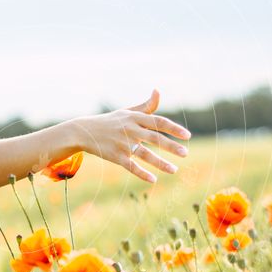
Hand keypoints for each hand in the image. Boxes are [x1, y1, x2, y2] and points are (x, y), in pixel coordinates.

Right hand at [74, 89, 190, 182]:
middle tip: (185, 153)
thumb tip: (158, 91)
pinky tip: (153, 180)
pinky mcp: (115, 156)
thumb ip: (146, 105)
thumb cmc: (110, 121)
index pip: (158, 122)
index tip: (187, 136)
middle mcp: (130, 130)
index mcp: (135, 118)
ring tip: (174, 170)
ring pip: (145, 154)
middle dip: (171, 146)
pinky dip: (142, 173)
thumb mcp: (127, 111)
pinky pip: (131, 166)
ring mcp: (123, 144)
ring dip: (160, 163)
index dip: (173, 128)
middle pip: (154, 138)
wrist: (84, 131)